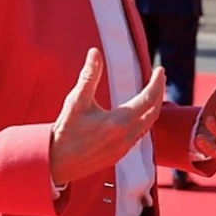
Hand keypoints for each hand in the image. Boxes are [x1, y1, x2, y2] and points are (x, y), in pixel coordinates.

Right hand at [49, 48, 164, 185]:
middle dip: (158, 93)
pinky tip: (138, 116)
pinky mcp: (118, 155)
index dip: (156, 83)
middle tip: (159, 78)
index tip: (160, 70)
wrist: (55, 163)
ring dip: (152, 108)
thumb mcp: (76, 101)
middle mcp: (126, 137)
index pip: (148, 99)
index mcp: (119, 122)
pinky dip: (144, 122)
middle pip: (153, 112)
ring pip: (148, 126)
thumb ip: (89, 76)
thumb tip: (95, 52)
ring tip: (151, 94)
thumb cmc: (65, 131)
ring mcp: (124, 148)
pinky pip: (139, 136)